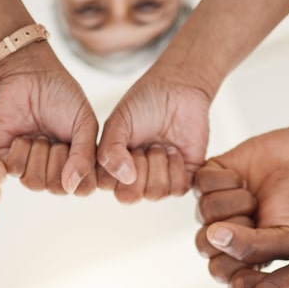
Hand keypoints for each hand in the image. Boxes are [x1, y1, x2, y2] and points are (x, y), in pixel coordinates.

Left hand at [0, 59, 98, 195]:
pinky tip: (23, 134)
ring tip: (39, 135)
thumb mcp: (84, 122)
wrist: (30, 73)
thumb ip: (85, 155)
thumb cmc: (62, 95)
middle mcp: (52, 170)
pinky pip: (14, 170)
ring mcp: (28, 166)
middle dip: (59, 159)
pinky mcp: (5, 158)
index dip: (81, 171)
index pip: (81, 189)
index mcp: (75, 165)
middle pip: (57, 189)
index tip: (77, 145)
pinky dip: (20, 150)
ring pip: (35, 183)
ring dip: (39, 154)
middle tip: (55, 137)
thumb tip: (72, 188)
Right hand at [97, 73, 209, 202]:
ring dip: (158, 164)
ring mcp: (158, 180)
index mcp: (113, 165)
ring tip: (160, 145)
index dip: (115, 166)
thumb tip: (126, 178)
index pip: (106, 185)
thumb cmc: (144, 103)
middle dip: (138, 168)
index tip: (126, 144)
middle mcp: (133, 178)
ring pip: (154, 194)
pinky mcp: (183, 178)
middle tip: (145, 145)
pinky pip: (176, 190)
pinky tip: (175, 150)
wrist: (178, 90)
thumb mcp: (118, 122)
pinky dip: (176, 167)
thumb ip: (110, 150)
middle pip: (129, 197)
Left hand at [194, 128, 288, 280]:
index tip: (260, 239)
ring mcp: (211, 207)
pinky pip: (202, 184)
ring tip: (253, 197)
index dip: (236, 256)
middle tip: (256, 216)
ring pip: (205, 211)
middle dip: (236, 227)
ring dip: (236, 201)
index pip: (218, 270)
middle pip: (203, 244)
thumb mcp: (288, 238)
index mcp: (238, 256)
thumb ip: (254, 250)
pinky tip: (241, 179)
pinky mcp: (206, 180)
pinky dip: (227, 179)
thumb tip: (214, 236)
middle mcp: (220, 234)